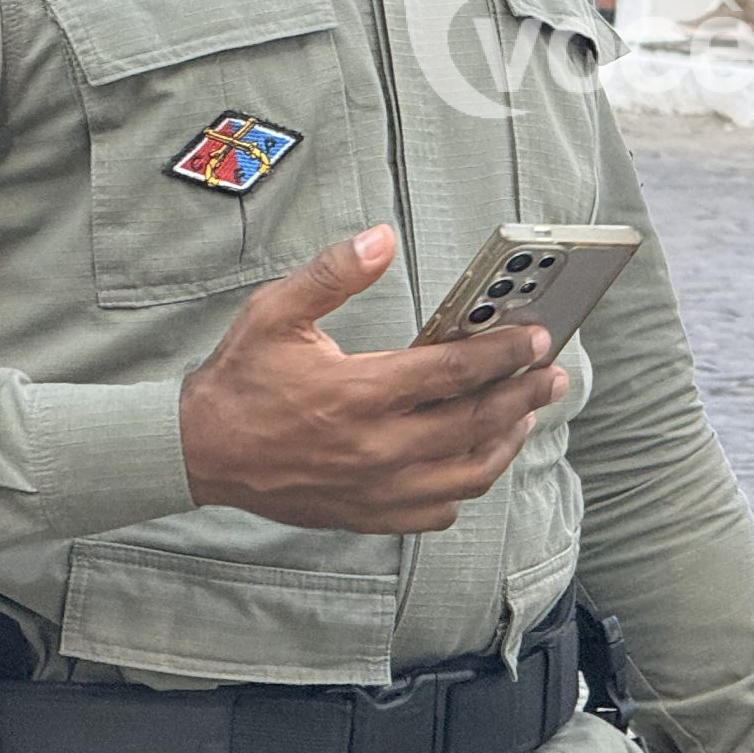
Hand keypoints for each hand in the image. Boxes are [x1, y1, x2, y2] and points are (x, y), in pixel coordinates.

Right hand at [178, 226, 568, 532]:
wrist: (199, 453)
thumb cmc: (240, 381)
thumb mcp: (276, 312)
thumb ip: (333, 273)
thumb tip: (380, 238)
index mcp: (359, 393)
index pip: (453, 371)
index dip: (503, 353)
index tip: (537, 338)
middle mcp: (376, 447)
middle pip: (476, 422)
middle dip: (525, 394)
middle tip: (555, 374)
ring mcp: (375, 488)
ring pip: (467, 473)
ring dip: (506, 441)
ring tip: (526, 414)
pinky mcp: (367, 514)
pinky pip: (438, 510)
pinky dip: (467, 485)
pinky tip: (476, 459)